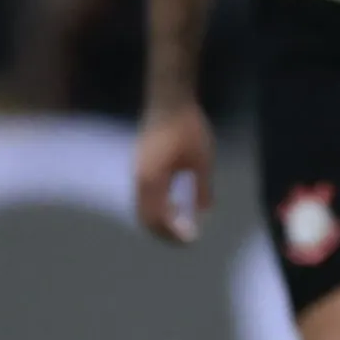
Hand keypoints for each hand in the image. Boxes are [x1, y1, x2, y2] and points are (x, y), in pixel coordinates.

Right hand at [131, 103, 215, 243]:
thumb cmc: (188, 128)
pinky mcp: (140, 165)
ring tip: (182, 225)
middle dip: (165, 233)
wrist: (169, 99)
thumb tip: (203, 214)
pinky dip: (156, 207)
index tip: (193, 239)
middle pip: (145, 218)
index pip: (158, 219)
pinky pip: (143, 196)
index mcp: (152, 180)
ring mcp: (137, 171)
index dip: (174, 233)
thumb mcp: (202, 161)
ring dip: (159, 221)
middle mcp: (139, 179)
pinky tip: (175, 205)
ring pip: (142, 208)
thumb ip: (202, 189)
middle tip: (187, 239)